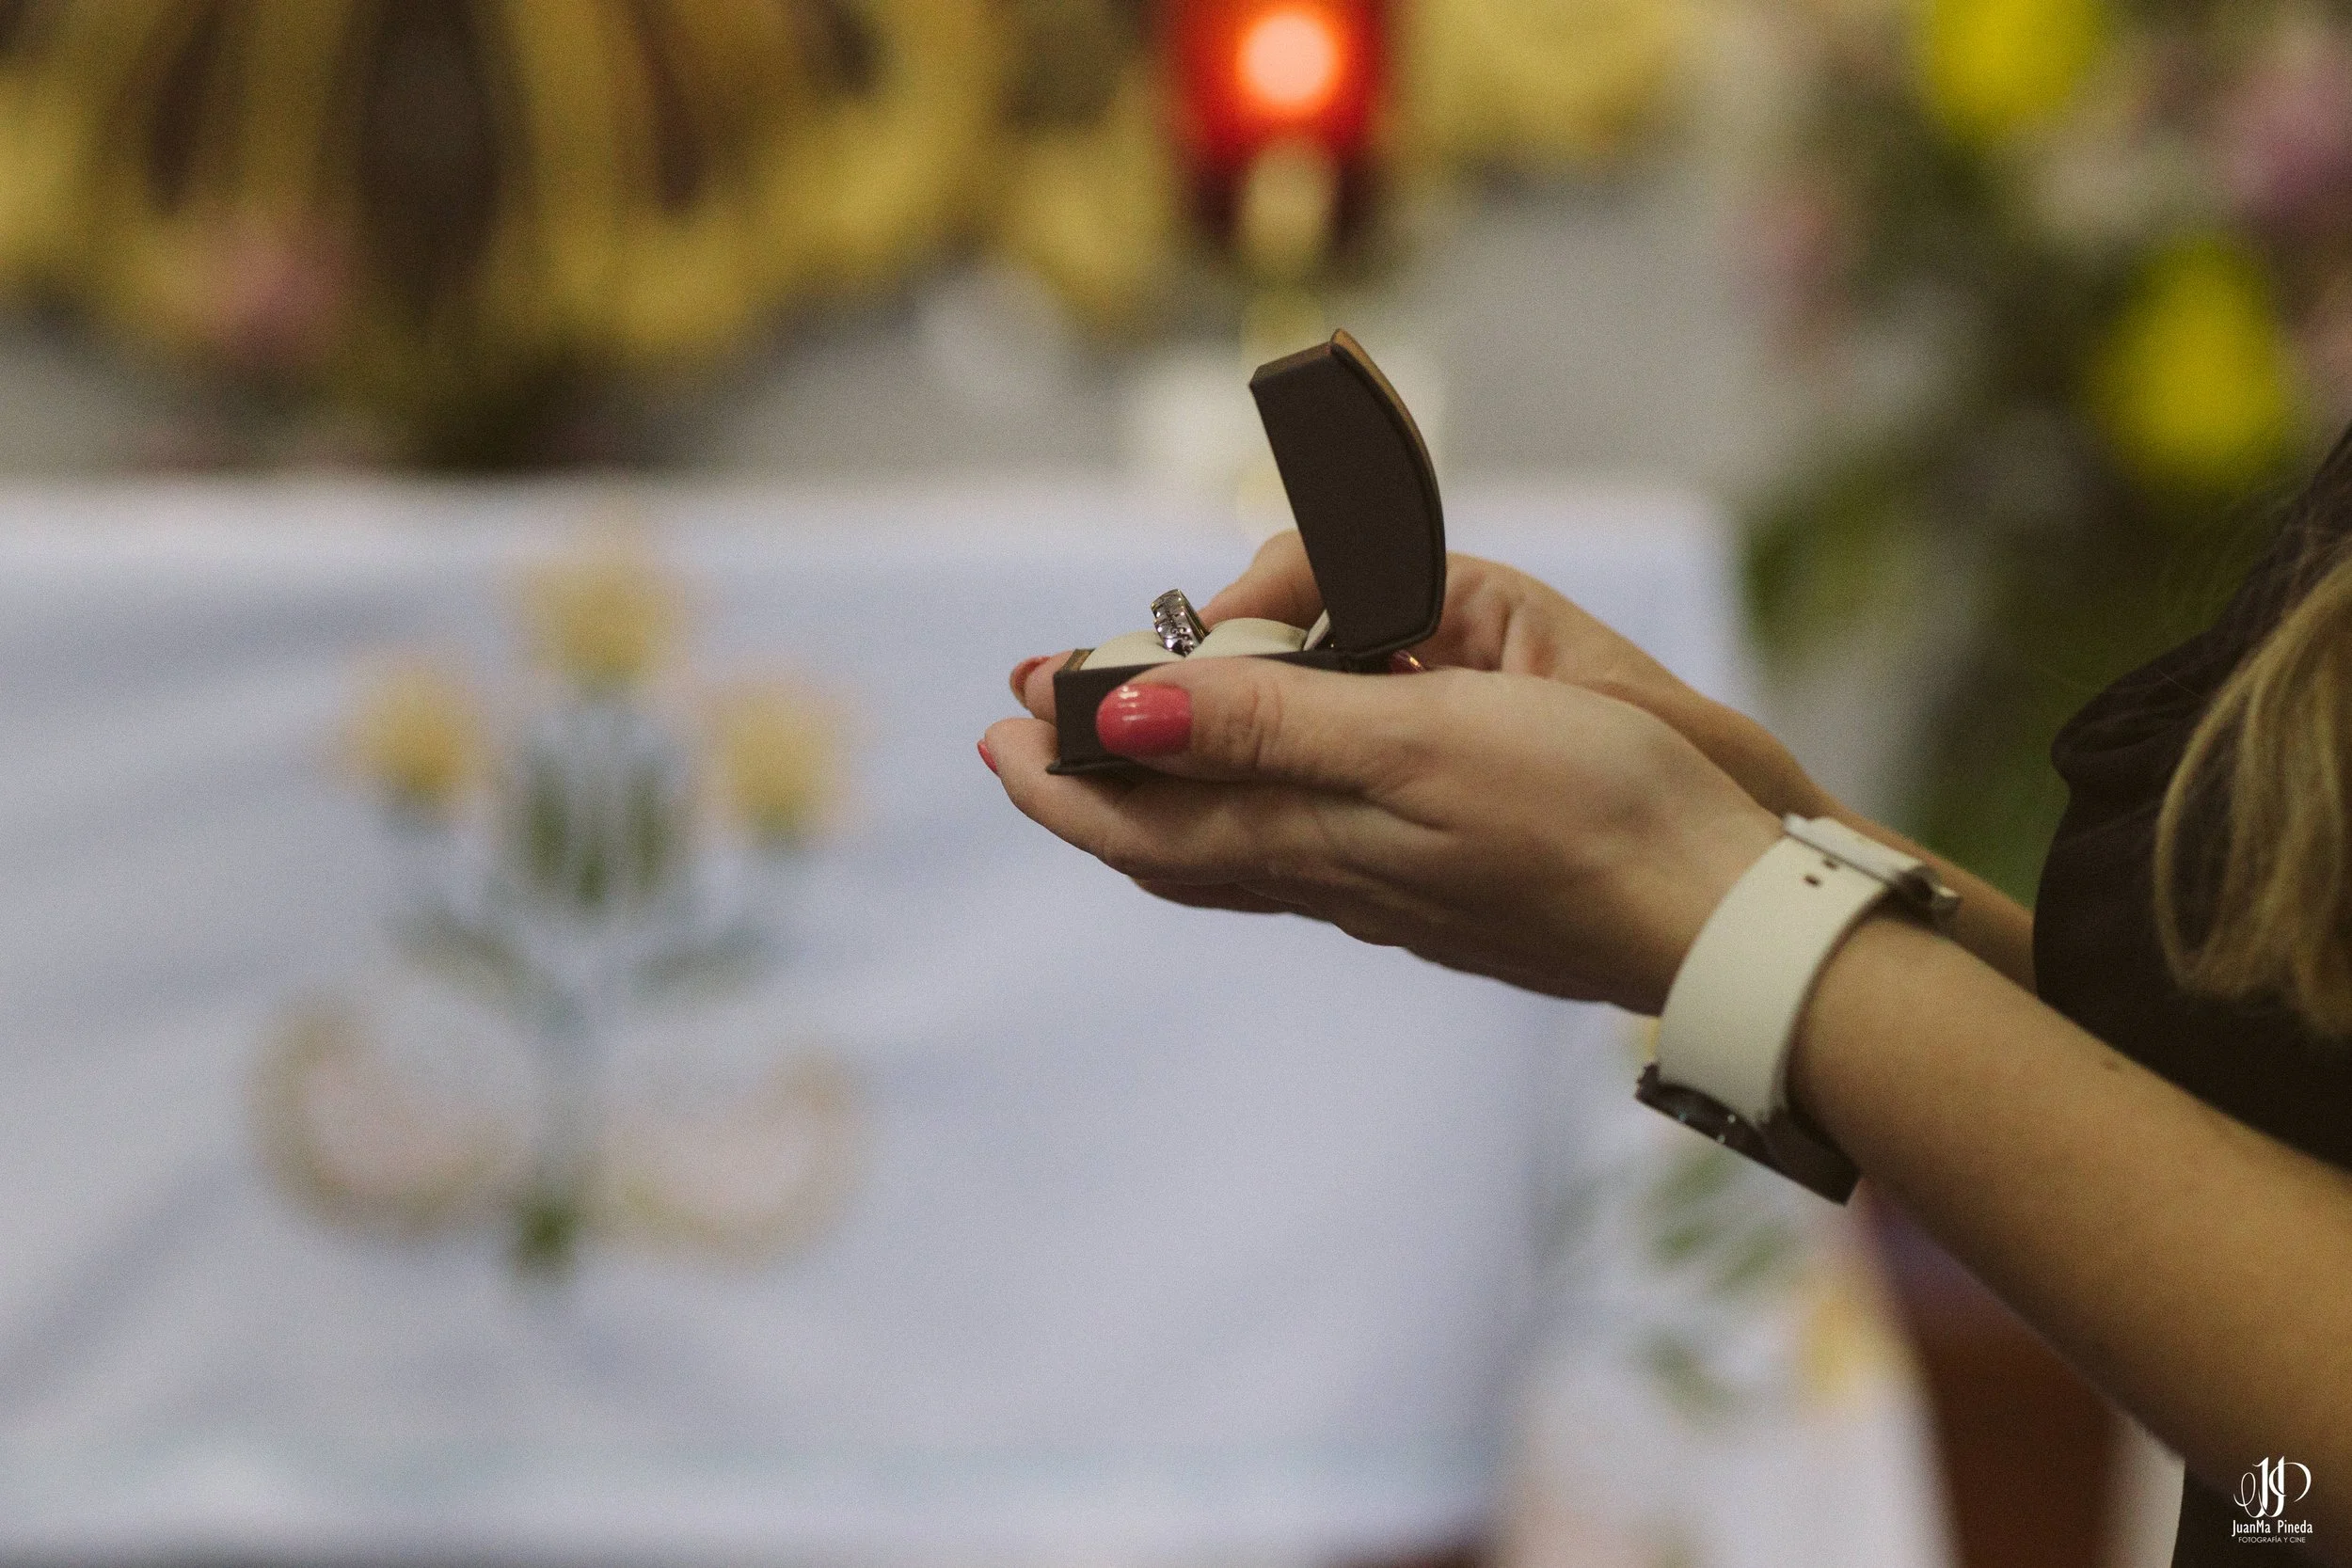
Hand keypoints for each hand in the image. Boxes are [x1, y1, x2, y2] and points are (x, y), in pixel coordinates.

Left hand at [983, 655, 1779, 1013]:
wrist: (1715, 916)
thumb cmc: (1584, 816)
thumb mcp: (1415, 747)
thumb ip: (1265, 728)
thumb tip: (1114, 718)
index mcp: (1308, 839)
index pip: (1141, 819)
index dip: (1059, 776)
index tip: (996, 724)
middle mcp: (1330, 873)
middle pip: (1174, 839)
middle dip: (1096, 779)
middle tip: (1038, 717)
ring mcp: (1385, 889)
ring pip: (1237, 845)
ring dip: (1169, 787)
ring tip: (1133, 740)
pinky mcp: (1440, 885)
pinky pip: (1307, 844)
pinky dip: (1254, 802)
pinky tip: (1273, 790)